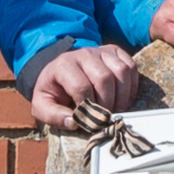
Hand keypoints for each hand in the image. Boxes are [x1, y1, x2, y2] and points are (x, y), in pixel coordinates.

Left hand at [25, 41, 142, 123]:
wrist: (58, 70)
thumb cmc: (53, 90)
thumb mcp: (42, 105)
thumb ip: (53, 116)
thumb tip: (74, 123)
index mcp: (63, 65)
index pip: (81, 86)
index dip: (88, 106)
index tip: (88, 118)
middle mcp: (83, 54)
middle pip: (104, 78)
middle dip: (107, 103)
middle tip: (104, 117)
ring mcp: (101, 51)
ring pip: (121, 71)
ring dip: (122, 95)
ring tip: (116, 109)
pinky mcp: (114, 52)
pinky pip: (130, 66)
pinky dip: (132, 86)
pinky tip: (124, 98)